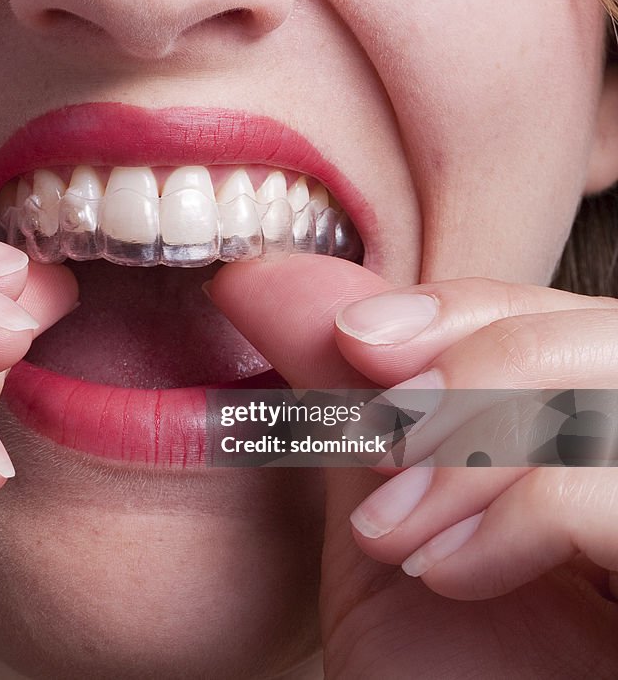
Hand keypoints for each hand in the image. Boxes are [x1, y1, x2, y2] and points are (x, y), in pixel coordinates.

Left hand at [208, 255, 617, 677]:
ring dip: (492, 429)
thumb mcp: (378, 531)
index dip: (469, 307)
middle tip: (381, 416)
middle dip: (484, 354)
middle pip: (616, 335)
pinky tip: (450, 568)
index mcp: (593, 455)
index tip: (359, 338)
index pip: (563, 322)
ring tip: (399, 518)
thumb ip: (347, 407)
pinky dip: (530, 504)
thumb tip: (267, 281)